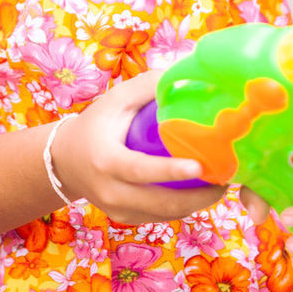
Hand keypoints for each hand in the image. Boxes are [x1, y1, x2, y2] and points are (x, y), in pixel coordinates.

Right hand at [52, 71, 226, 224]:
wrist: (66, 159)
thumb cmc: (96, 124)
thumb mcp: (116, 99)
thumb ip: (149, 86)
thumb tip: (185, 74)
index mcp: (106, 160)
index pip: (141, 170)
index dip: (171, 171)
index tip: (200, 166)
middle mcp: (111, 191)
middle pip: (161, 203)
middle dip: (198, 196)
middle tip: (226, 178)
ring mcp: (119, 210)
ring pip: (166, 215)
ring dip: (197, 203)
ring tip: (220, 183)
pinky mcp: (127, 218)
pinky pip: (161, 217)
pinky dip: (184, 207)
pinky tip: (202, 191)